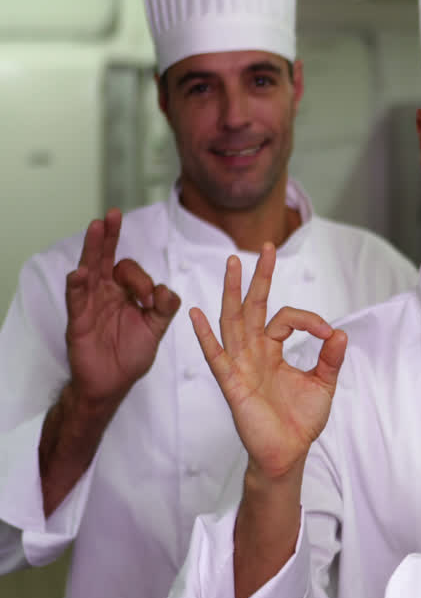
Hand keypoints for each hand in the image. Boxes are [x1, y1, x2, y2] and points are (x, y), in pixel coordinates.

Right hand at [64, 209, 181, 415]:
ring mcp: (91, 304)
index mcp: (125, 293)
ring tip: (96, 227)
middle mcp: (106, 293)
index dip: (142, 280)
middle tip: (113, 214)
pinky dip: (77, 285)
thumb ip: (165, 308)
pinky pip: (76, 299)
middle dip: (110, 236)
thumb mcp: (155, 329)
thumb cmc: (131, 354)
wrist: (112, 383)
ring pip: (89, 270)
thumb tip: (168, 290)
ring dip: (93, 248)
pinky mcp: (79, 320)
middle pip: (106, 258)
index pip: (131, 271)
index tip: (149, 298)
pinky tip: (79, 273)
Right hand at [191, 244, 346, 481]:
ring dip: (233, 293)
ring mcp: (240, 366)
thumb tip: (340, 333)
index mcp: (272, 351)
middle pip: (253, 307)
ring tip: (233, 264)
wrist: (288, 453)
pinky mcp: (232, 384)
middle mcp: (253, 353)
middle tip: (265, 247)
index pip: (285, 318)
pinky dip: (205, 336)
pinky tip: (197, 314)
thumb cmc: (300, 420)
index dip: (308, 319)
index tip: (328, 333)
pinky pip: (216, 357)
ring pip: (233, 322)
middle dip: (259, 278)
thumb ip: (330, 359)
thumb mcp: (323, 384)